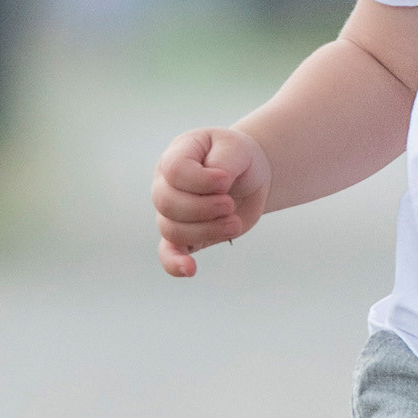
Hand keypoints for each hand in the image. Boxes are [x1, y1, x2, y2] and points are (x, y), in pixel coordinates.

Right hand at [152, 124, 272, 277]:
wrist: (251, 176)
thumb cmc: (239, 157)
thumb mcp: (236, 148)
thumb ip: (223, 162)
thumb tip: (217, 184)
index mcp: (176, 156)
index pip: (175, 171)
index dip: (202, 181)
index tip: (227, 181)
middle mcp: (166, 184)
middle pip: (167, 203)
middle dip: (204, 208)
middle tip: (230, 204)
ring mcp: (172, 212)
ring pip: (172, 229)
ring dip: (207, 230)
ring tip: (234, 222)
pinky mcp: (185, 236)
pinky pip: (168, 253)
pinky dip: (175, 263)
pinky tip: (189, 269)